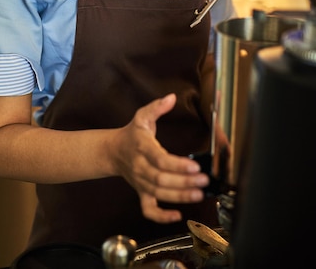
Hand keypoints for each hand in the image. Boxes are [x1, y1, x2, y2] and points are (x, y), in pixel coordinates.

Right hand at [111, 93, 210, 222]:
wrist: (112, 151)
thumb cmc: (131, 134)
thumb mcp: (142, 116)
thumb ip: (157, 107)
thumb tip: (171, 98)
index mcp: (142, 146)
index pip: (160, 159)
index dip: (177, 165)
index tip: (194, 166)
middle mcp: (140, 166)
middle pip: (161, 179)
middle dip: (184, 182)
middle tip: (203, 180)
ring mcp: (140, 181)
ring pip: (158, 193)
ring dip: (179, 196)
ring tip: (198, 194)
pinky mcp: (141, 192)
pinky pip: (148, 209)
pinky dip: (161, 216)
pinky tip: (178, 215)